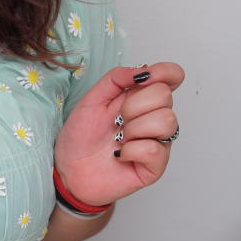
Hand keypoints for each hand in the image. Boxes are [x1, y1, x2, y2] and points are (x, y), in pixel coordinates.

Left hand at [53, 61, 183, 206]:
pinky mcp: (155, 165)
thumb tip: (142, 70)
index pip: (172, 76)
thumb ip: (115, 79)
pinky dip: (132, 151)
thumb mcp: (91, 100)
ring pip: (166, 121)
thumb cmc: (80, 137)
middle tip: (117, 120)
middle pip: (165, 96)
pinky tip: (121, 154)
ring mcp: (157, 141)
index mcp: (141, 97)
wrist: (68, 169)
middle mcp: (153, 117)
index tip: (144, 78)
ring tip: (119, 138)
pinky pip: (155, 149)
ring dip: (134, 129)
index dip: (165, 72)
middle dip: (134, 106)